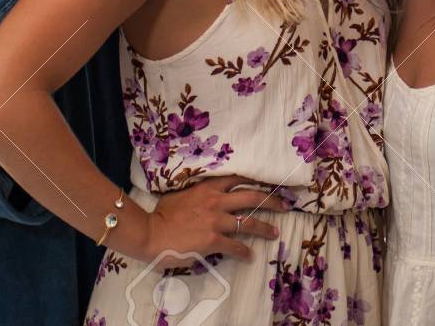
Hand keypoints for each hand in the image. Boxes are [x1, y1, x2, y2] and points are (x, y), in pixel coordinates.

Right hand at [126, 175, 288, 264]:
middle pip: (252, 197)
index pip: (238, 179)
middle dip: (271, 201)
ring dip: (265, 228)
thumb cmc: (161, 214)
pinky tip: (250, 255)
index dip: (256, 181)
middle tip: (284, 206)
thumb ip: (197, 194)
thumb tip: (205, 196)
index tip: (269, 184)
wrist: (150, 233)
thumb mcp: (181, 195)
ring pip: (249, 222)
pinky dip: (244, 252)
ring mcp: (216, 221)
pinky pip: (235, 246)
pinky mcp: (213, 240)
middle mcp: (216, 201)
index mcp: (208, 187)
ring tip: (275, 232)